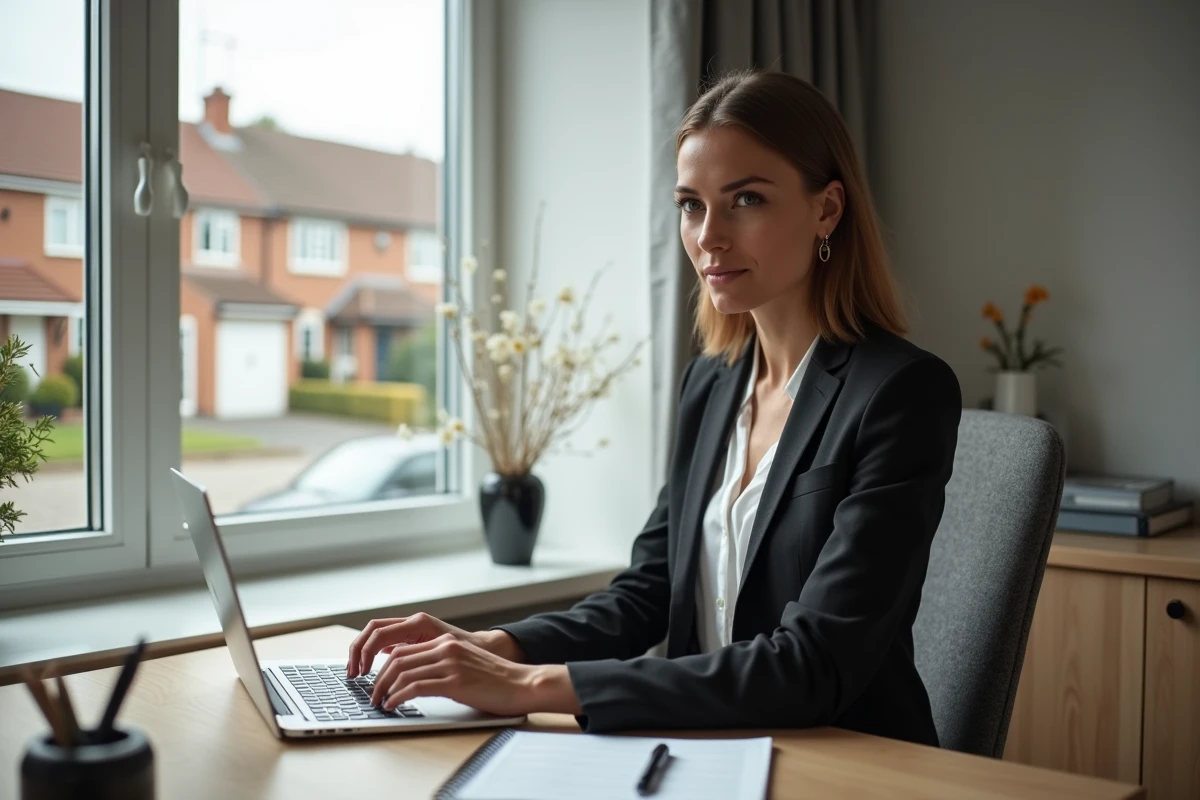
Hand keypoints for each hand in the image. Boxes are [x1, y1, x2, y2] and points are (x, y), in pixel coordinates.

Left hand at [368, 633, 542, 716]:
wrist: (522, 684)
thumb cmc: (496, 681)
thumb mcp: (464, 665)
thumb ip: (441, 666)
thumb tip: (413, 680)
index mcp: (446, 642)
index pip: (402, 649)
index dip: (383, 666)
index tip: (376, 682)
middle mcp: (446, 648)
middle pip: (397, 658)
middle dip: (378, 679)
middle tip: (372, 695)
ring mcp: (450, 663)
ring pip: (402, 671)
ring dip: (384, 689)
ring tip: (379, 703)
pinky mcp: (455, 681)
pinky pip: (414, 686)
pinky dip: (398, 697)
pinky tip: (393, 705)